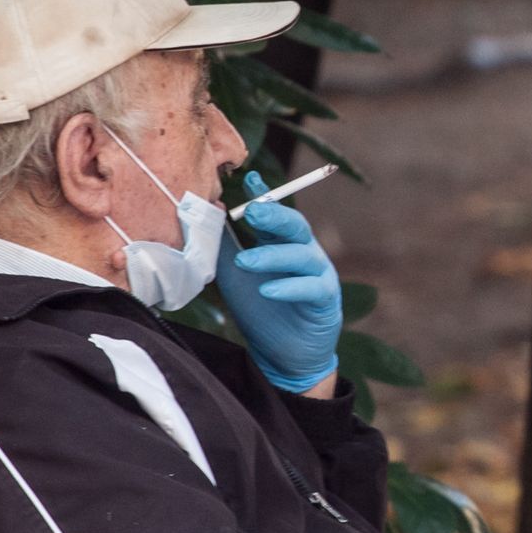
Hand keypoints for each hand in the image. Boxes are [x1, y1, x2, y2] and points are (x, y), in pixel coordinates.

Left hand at [219, 171, 342, 392]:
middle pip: (294, 225)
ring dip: (272, 255)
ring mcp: (318, 274)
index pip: (273, 213)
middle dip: (274, 215)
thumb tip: (206, 214)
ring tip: (244, 262)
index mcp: (281, 243)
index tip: (248, 177)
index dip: (263, 195)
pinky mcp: (325, 299)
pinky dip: (289, 287)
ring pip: (302, 255)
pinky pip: (311, 287)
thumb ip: (224, 246)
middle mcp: (303, 252)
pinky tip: (267, 290)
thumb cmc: (260, 310)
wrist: (283, 354)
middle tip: (251, 212)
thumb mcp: (234, 275)